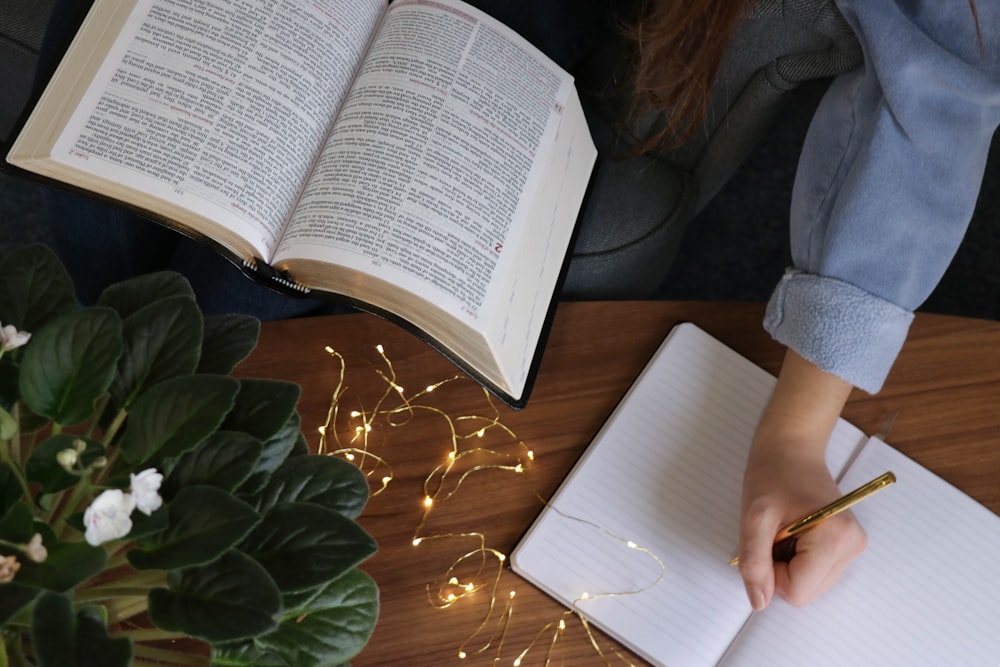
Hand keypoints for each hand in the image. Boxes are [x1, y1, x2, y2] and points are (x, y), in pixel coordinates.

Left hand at [736, 349, 864, 609]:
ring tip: (785, 528)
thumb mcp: (753, 518)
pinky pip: (816, 571)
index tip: (767, 539)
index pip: (798, 591)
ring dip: (789, 563)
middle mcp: (853, 547)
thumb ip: (755, 562)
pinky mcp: (848, 544)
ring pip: (810, 584)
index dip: (772, 573)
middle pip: (806, 591)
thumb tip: (759, 603)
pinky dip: (798, 558)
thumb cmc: (772, 474)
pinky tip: (795, 531)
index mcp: (835, 539)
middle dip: (781, 569)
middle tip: (775, 532)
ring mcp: (853, 547)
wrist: (791, 446)